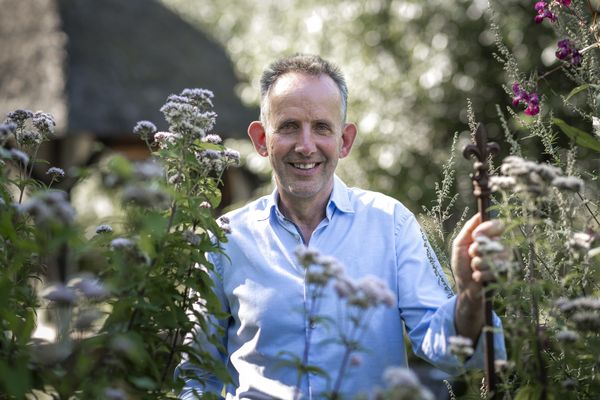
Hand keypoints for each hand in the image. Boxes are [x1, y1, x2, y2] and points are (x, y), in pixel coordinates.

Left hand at [452, 213, 505, 339]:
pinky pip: (493, 271)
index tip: (475, 236)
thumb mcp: (459, 245)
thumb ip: (468, 229)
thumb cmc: (461, 264)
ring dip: (477, 264)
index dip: (487, 229)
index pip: (498, 225)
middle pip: (495, 242)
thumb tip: (479, 214)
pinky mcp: (505, 275)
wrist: (464, 287)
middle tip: (471, 255)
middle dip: (477, 250)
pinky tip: (477, 277)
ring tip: (473, 268)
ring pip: (493, 258)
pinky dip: (480, 275)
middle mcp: (501, 247)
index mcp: (490, 238)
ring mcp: (504, 261)